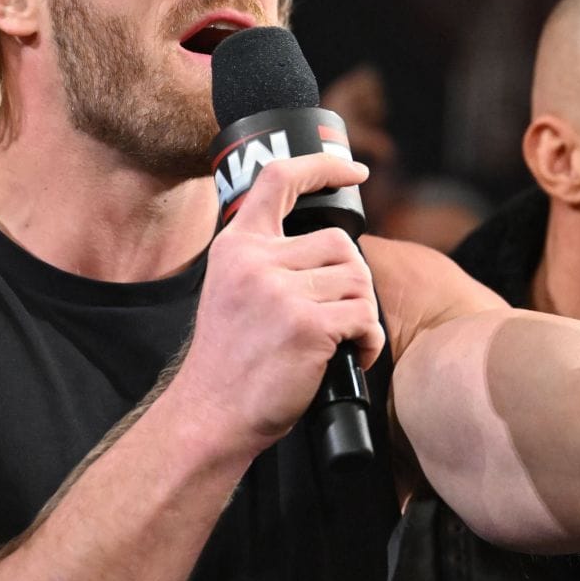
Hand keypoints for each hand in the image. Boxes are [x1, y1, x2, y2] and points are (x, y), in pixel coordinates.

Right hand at [174, 154, 384, 452]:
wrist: (211, 414)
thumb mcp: (232, 291)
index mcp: (236, 246)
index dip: (322, 166)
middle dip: (352, 281)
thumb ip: (268, 261)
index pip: (279, 179)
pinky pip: (364, 316)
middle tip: (340, 316)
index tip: (355, 171)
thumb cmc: (231, 361)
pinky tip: (351, 357)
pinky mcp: (305, 325)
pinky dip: (368, 341)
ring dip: (362, 313)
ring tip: (343, 340)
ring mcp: (279, 292)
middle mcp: (254, 261)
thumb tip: (333, 248)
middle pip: (340, 243)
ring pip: (357, 280)